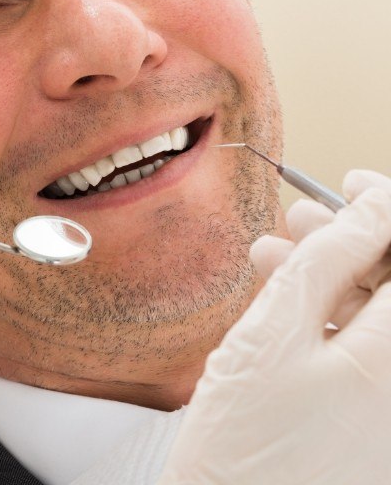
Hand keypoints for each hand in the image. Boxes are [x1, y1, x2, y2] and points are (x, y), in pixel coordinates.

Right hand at [158, 170, 390, 484]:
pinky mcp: (377, 419)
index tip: (351, 184)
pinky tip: (281, 299)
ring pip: (381, 313)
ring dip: (334, 275)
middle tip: (298, 219)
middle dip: (355, 239)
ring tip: (270, 257)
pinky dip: (330, 316)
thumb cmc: (246, 438)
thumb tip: (374, 204)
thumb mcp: (276, 330)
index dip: (388, 209)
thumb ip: (330, 259)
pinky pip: (367, 348)